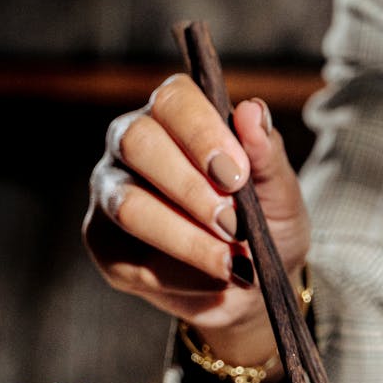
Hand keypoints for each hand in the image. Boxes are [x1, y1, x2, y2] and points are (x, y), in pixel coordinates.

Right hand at [83, 74, 308, 363]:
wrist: (254, 282)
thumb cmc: (264, 221)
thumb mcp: (279, 190)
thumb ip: (267, 153)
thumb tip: (253, 111)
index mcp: (175, 115)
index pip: (172, 101)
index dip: (202, 134)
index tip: (236, 175)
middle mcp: (132, 143)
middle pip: (137, 143)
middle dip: (191, 188)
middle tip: (235, 224)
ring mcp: (111, 191)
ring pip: (129, 206)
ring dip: (187, 239)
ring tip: (233, 262)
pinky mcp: (103, 243)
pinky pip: (130, 260)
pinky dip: (182, 277)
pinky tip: (215, 281)